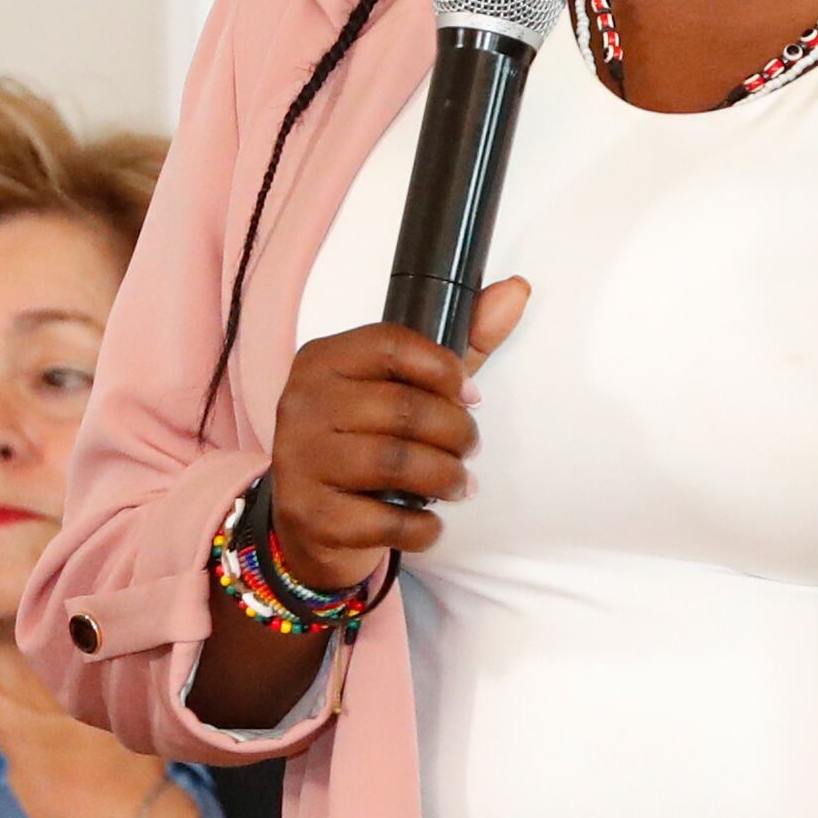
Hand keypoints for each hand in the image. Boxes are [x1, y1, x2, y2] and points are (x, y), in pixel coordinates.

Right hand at [264, 282, 532, 593]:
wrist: (314, 526)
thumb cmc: (366, 445)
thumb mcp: (407, 390)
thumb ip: (462, 345)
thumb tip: (517, 290)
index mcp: (323, 360)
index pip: (391, 345)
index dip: (444, 370)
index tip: (470, 397)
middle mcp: (302, 404)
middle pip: (403, 408)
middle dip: (455, 433)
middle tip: (469, 449)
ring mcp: (300, 460)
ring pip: (394, 462)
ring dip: (445, 477)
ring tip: (458, 484)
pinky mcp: (310, 515)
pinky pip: (385, 520)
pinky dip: (423, 526)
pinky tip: (429, 522)